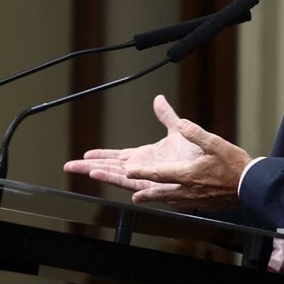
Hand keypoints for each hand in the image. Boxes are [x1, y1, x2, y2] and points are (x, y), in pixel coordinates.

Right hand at [63, 95, 203, 191]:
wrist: (213, 166)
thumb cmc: (199, 152)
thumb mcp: (178, 129)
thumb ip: (166, 115)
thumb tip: (158, 99)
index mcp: (147, 156)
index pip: (120, 156)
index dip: (102, 155)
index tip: (85, 155)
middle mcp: (145, 168)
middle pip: (112, 167)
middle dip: (91, 166)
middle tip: (70, 166)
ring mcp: (148, 177)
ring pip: (118, 175)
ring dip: (101, 172)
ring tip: (84, 169)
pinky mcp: (154, 184)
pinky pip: (132, 182)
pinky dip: (117, 179)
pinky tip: (103, 177)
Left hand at [126, 118, 251, 211]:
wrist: (251, 186)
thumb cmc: (234, 165)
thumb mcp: (215, 143)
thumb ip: (195, 133)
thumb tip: (182, 124)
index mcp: (188, 174)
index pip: (158, 174)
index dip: (141, 172)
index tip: (128, 171)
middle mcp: (188, 190)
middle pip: (161, 193)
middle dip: (146, 194)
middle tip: (134, 196)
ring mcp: (196, 199)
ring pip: (172, 201)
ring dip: (159, 199)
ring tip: (152, 200)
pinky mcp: (205, 204)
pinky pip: (185, 204)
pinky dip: (176, 202)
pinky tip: (178, 201)